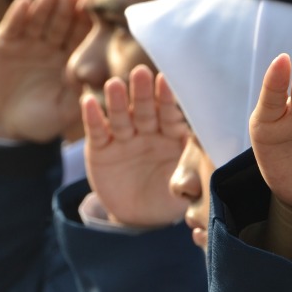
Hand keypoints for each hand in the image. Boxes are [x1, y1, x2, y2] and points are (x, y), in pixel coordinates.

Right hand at [0, 0, 89, 142]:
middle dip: (65, 8)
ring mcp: (27, 40)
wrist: (7, 121)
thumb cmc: (42, 118)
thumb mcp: (62, 111)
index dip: (84, 22)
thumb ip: (78, 95)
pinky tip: (24, 3)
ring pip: (38, 18)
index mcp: (69, 56)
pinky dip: (17, 14)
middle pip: (60, 21)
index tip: (92, 10)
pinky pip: (13, 24)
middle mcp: (50, 43)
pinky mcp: (4, 40)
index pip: (79, 34)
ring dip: (45, 3)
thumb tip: (97, 80)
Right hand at [82, 66, 188, 227]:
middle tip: (140, 73)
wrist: (139, 218)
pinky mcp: (100, 150)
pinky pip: (97, 132)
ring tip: (114, 85)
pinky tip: (88, 102)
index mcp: (170, 135)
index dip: (166, 98)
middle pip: (144, 109)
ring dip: (117, 101)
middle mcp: (146, 131)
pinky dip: (93, 118)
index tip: (166, 80)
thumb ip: (192, 170)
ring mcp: (122, 139)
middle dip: (142, 92)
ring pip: (120, 117)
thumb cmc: (168, 198)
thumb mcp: (183, 187)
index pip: (169, 114)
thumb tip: (204, 158)